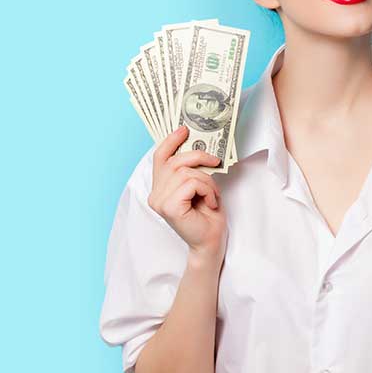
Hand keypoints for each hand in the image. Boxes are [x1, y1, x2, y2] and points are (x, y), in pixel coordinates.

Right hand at [148, 125, 227, 259]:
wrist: (211, 242)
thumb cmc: (207, 216)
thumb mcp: (200, 186)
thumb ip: (192, 170)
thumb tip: (198, 147)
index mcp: (160, 188)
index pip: (160, 158)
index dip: (171, 141)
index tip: (184, 130)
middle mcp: (155, 194)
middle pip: (175, 161)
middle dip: (199, 158)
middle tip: (215, 162)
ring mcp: (159, 201)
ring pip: (186, 172)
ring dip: (207, 181)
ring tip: (212, 195)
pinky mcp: (169, 207)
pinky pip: (192, 184)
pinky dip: (207, 190)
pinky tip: (210, 203)